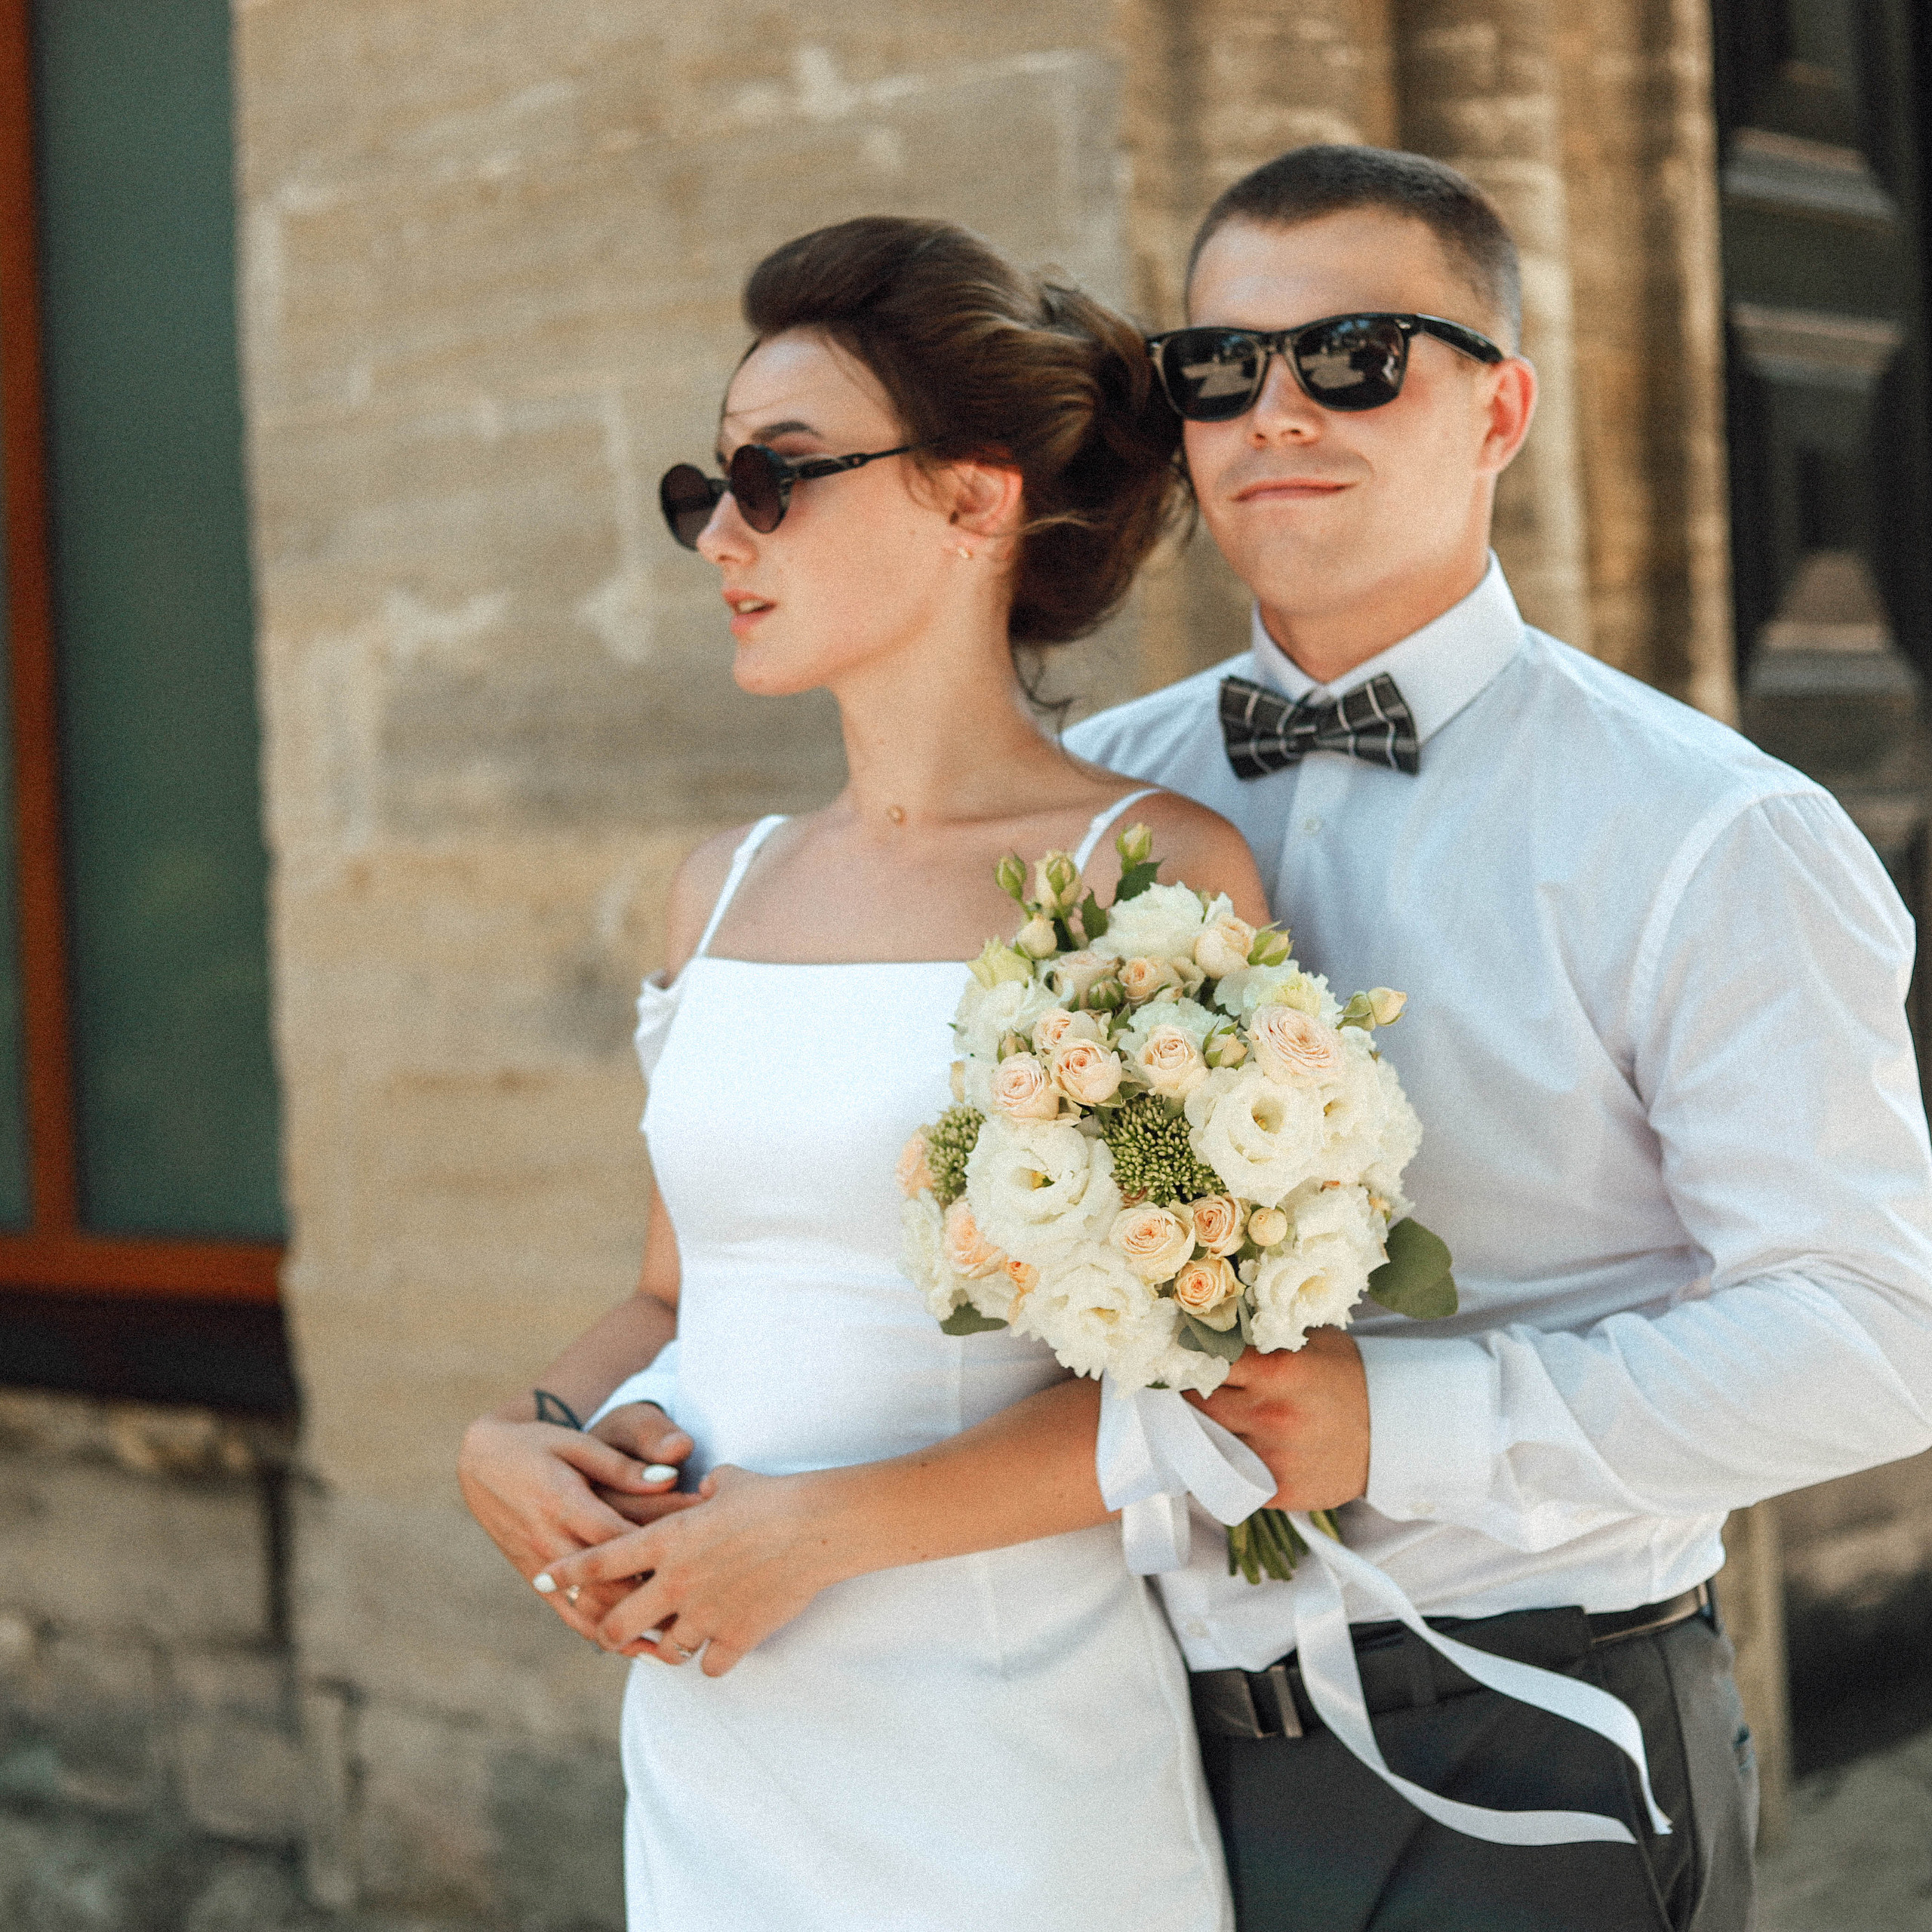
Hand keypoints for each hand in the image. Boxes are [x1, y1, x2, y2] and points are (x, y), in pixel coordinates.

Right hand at [457, 1411, 698, 1639]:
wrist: (482, 1461)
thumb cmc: (538, 1445)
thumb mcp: (578, 1445)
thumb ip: (622, 1467)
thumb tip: (668, 1479)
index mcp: (563, 1502)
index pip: (616, 1538)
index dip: (656, 1553)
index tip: (698, 1561)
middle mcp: (549, 1541)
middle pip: (605, 1585)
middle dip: (649, 1602)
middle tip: (697, 1612)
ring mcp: (539, 1565)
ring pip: (586, 1611)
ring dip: (628, 1630)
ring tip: (672, 1643)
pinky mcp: (534, 1579)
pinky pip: (566, 1615)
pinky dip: (599, 1633)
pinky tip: (630, 1646)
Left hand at [532, 1463, 854, 1677]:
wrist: (816, 1527)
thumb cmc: (773, 1495)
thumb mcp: (729, 1481)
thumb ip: (703, 1491)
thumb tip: (699, 1487)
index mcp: (667, 1540)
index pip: (600, 1560)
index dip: (566, 1572)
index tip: (542, 1580)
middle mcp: (676, 1581)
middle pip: (617, 1624)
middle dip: (607, 1632)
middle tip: (608, 1633)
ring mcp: (705, 1613)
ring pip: (664, 1649)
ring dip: (667, 1644)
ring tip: (676, 1635)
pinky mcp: (737, 1636)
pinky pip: (710, 1665)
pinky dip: (712, 1659)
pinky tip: (720, 1647)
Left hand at [1187, 1327, 1370, 1511]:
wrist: (1394, 1433)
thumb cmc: (1348, 1378)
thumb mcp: (1310, 1341)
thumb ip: (1262, 1335)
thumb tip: (1209, 1324)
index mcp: (1276, 1371)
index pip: (1203, 1361)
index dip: (1187, 1359)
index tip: (1180, 1357)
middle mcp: (1270, 1415)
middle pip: (1195, 1404)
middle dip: (1188, 1395)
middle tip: (1188, 1389)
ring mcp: (1273, 1457)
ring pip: (1206, 1442)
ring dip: (1203, 1431)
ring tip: (1209, 1419)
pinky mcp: (1278, 1491)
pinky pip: (1230, 1475)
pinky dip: (1226, 1463)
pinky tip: (1236, 1448)